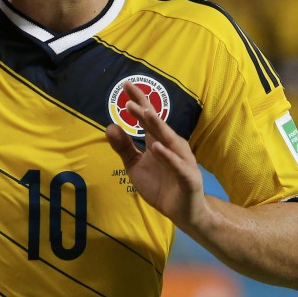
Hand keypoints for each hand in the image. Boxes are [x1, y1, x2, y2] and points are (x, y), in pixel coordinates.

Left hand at [106, 81, 208, 229]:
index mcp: (158, 141)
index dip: (138, 100)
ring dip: (158, 126)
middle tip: (130, 98)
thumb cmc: (159, 185)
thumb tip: (109, 126)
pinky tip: (157, 147)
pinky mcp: (188, 178)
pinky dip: (168, 156)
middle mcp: (171, 146)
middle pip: (158, 124)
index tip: (125, 84)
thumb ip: (123, 147)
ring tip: (146, 113)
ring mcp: (181, 160)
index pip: (147, 117)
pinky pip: (177, 165)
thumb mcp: (134, 166)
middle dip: (145, 110)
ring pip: (169, 140)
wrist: (182, 212)